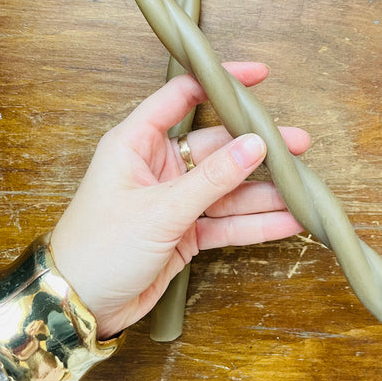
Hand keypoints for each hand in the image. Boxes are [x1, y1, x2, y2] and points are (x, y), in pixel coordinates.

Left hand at [50, 62, 309, 338]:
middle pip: (217, 146)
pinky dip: (255, 223)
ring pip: (227, 188)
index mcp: (138, 142)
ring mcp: (175, 198)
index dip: (220, 82)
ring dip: (263, 191)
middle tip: (296, 144)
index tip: (256, 76)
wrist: (80, 304)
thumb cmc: (98, 247)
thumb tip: (254, 146)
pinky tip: (285, 220)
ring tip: (301, 189)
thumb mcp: (160, 209)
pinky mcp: (186, 230)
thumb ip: (211, 179)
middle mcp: (159, 165)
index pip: (183, 96)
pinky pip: (227, 221)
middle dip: (257, 148)